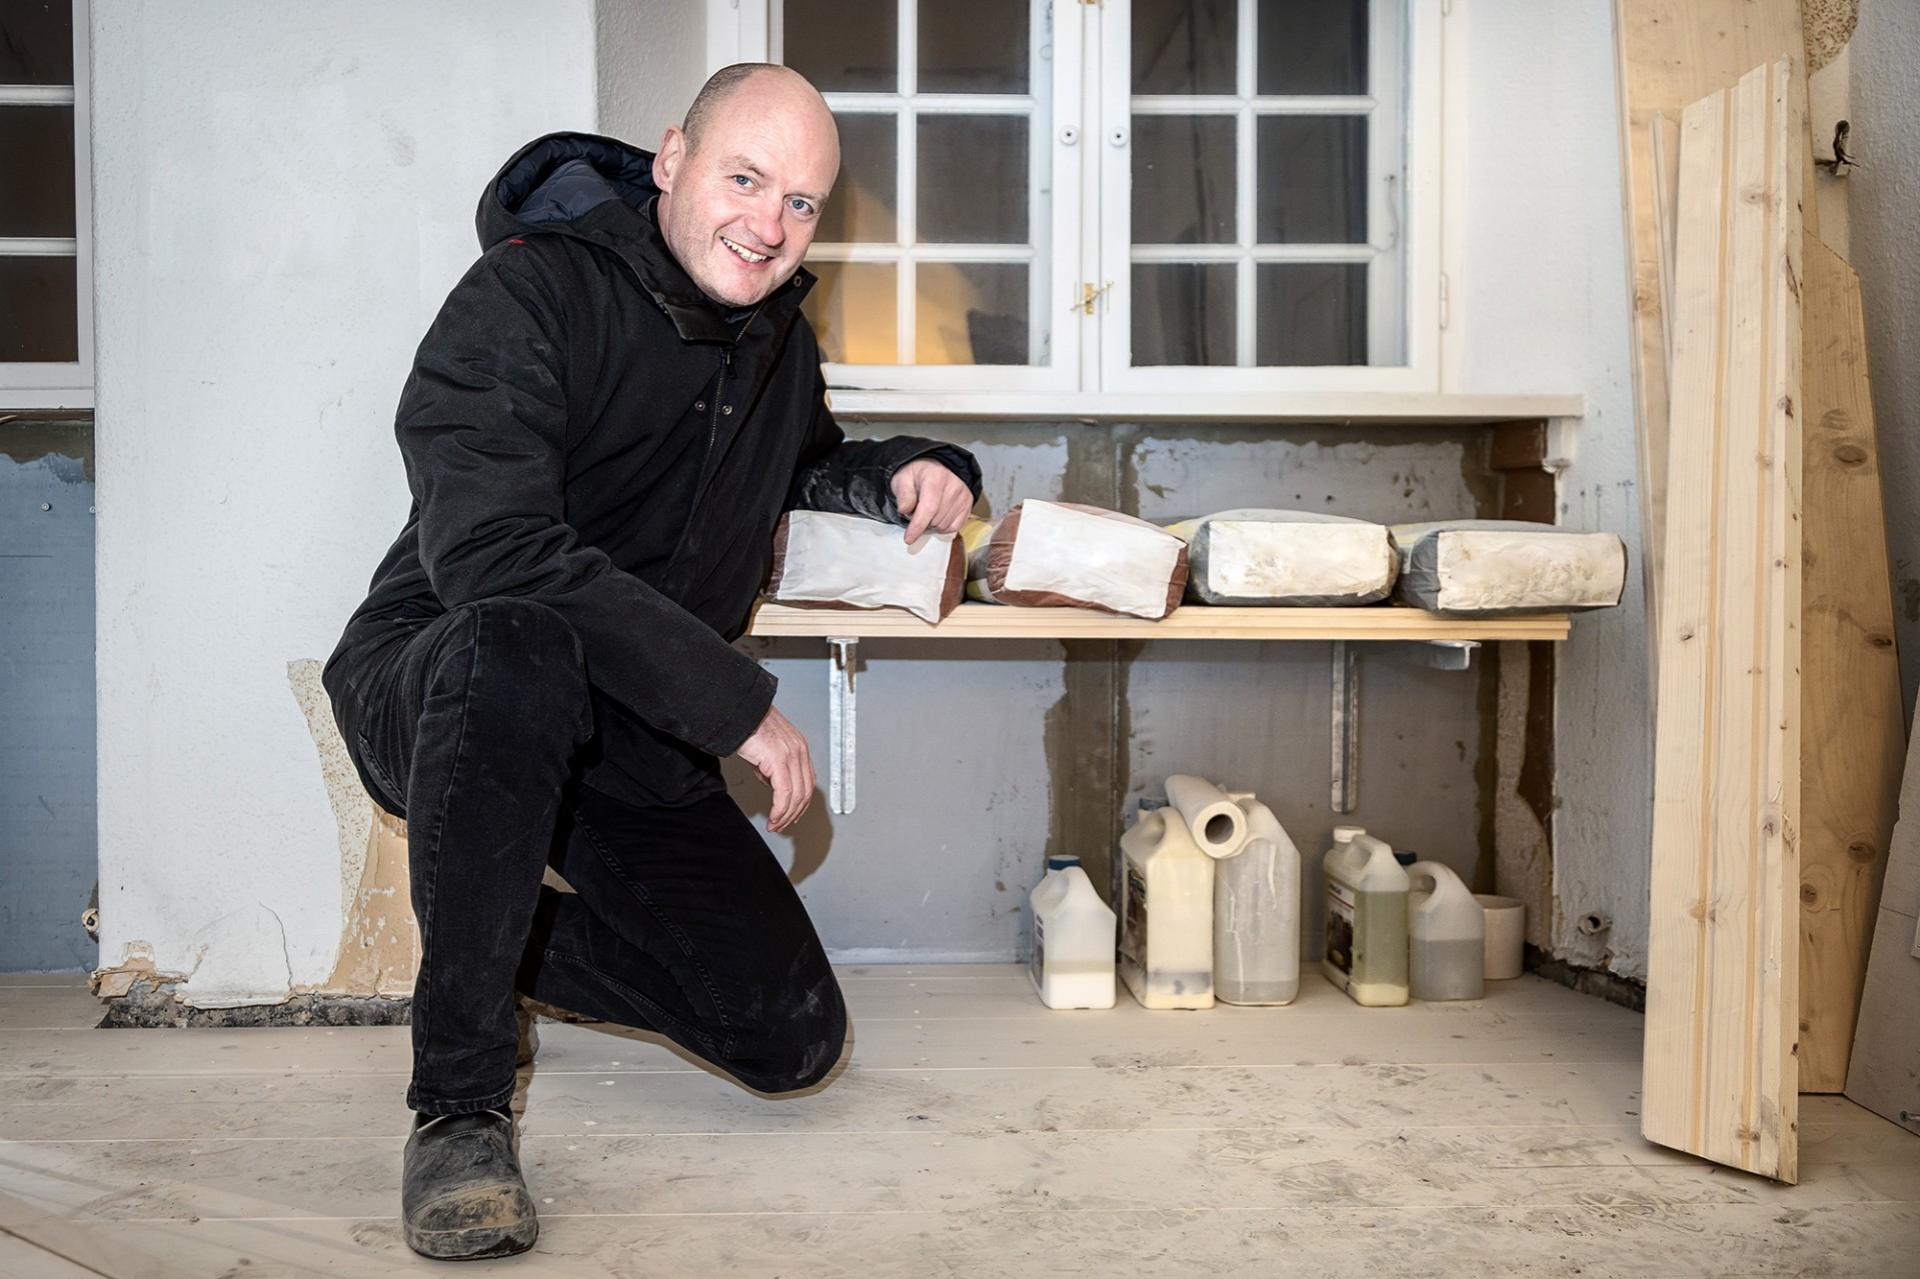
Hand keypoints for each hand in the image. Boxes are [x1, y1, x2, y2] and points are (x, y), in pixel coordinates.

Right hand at [733, 704, 813, 832]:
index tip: (793, 815)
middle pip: (805, 792)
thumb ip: (772, 767)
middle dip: (794, 813)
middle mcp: (799, 750)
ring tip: (775, 825)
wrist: (737, 712)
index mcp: (799, 747)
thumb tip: (771, 784)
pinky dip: (780, 810)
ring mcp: (791, 755)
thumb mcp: (766, 749)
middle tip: (782, 825)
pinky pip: (784, 793)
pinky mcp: (779, 760)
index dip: (801, 802)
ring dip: (786, 815)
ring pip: (797, 796)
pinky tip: (774, 818)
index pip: (808, 781)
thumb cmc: (747, 725)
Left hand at [890, 458, 973, 545]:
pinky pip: (954, 527)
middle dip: (921, 521)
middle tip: (916, 509)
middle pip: (935, 519)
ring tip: (928, 509)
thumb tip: (904, 510)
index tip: (909, 538)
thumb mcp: (902, 478)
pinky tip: (937, 515)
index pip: (928, 508)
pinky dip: (943, 526)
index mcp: (935, 477)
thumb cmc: (918, 473)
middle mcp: (953, 486)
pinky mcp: (968, 504)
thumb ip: (903, 494)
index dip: (917, 526)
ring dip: (932, 523)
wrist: (936, 466)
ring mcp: (963, 496)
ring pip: (944, 525)